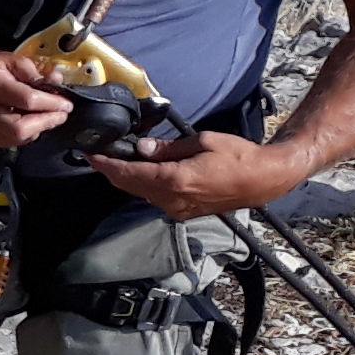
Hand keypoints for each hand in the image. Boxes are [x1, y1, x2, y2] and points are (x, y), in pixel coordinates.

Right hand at [0, 48, 71, 150]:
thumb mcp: (15, 61)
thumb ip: (37, 73)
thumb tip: (57, 82)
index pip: (27, 100)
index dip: (51, 104)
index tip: (66, 104)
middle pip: (19, 129)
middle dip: (45, 123)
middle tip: (60, 115)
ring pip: (17, 139)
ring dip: (38, 128)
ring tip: (45, 115)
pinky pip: (12, 142)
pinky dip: (27, 134)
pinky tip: (30, 121)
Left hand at [90, 130, 299, 220]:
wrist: (265, 179)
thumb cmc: (239, 156)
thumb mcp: (202, 142)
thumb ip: (169, 148)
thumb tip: (143, 148)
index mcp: (175, 181)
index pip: (128, 173)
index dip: (106, 164)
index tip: (89, 154)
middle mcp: (173, 199)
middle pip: (129, 186)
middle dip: (110, 171)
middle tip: (96, 156)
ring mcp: (179, 209)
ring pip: (141, 193)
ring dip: (126, 178)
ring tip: (115, 161)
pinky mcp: (186, 212)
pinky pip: (156, 198)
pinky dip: (143, 185)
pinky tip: (140, 172)